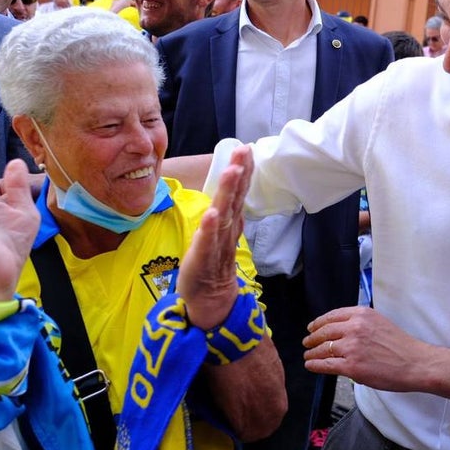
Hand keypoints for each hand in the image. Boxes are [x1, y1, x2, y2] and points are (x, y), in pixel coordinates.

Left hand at [176, 144, 253, 328]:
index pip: (237, 193)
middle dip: (239, 173)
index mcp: (229, 223)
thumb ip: (228, 213)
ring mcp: (216, 245)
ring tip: (232, 172)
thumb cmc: (212, 264)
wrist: (211, 301)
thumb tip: (234, 193)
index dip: (243, 171)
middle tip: (244, 151)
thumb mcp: (220, 234)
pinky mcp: (203, 259)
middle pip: (233, 198)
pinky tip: (213, 213)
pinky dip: (211, 228)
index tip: (246, 149)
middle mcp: (226, 230)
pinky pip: (208, 242)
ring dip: (228, 193)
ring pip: (224, 215)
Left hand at [303, 306, 431, 390]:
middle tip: (307, 343)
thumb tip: (340, 330)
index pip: (332, 316)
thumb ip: (360, 324)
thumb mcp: (379, 323)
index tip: (312, 327)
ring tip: (308, 356)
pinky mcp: (351, 366)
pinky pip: (326, 364)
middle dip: (312, 338)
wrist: (414, 362)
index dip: (318, 323)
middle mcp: (354, 327)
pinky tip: (311, 365)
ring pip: (322, 348)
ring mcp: (351, 347)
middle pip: (324, 331)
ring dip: (312, 353)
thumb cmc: (401, 346)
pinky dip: (315, 365)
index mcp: (361, 314)